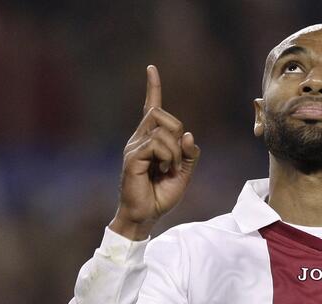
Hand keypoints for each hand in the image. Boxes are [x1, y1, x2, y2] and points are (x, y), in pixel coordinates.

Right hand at [110, 65, 200, 239]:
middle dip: (178, 133)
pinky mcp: (132, 157)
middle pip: (162, 114)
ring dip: (175, 151)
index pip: (151, 109)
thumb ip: (189, 154)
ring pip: (162, 128)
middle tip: (177, 161)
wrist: (145, 216)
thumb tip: (188, 134)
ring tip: (170, 169)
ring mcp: (134, 147)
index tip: (151, 68)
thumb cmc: (161, 196)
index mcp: (150, 140)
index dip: (153, 88)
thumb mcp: (184, 173)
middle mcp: (139, 139)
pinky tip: (164, 170)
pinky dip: (169, 157)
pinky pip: (157, 144)